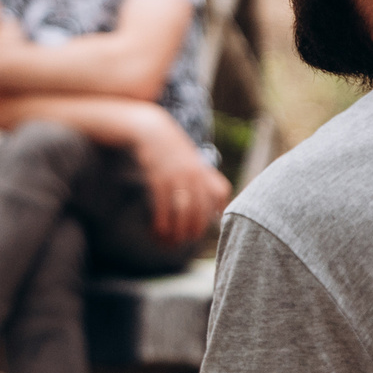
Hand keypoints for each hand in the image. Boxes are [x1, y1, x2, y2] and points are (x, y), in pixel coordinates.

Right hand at [135, 112, 231, 244]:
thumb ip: (204, 179)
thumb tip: (214, 207)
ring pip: (182, 211)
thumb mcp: (193, 160)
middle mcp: (194, 175)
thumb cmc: (173, 148)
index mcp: (204, 170)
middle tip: (185, 241)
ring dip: (177, 231)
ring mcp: (176, 176)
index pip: (220, 193)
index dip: (218, 210)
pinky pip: (162, 205)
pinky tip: (157, 231)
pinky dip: (161, 221)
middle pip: (201, 208)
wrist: (152, 131)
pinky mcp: (159, 179)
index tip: (211, 221)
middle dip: (194, 230)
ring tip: (170, 242)